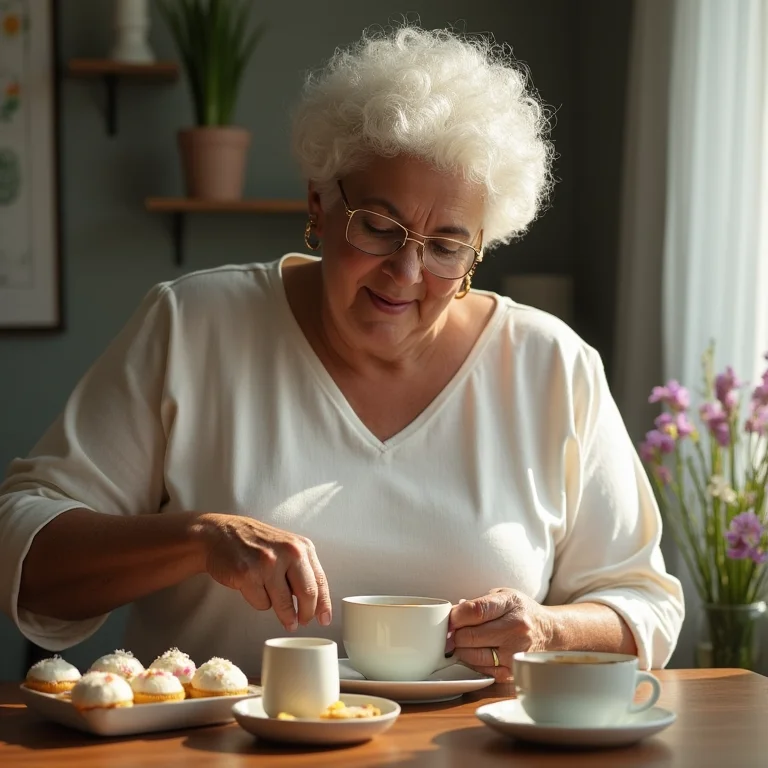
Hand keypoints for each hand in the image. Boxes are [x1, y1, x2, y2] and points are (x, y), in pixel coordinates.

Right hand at [194, 513, 331, 631]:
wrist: (220, 534)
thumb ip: (302, 569)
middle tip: (301, 622)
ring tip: (281, 614)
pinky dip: (259, 601)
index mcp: (301, 546)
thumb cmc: (255, 543)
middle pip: (307, 594)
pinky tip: (252, 587)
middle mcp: (289, 552)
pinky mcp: (248, 575)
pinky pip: (262, 604)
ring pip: (285, 604)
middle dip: (306, 614)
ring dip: (284, 615)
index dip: (323, 604)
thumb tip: (316, 603)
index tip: (324, 619)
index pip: (320, 581)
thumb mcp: (286, 548)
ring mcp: (268, 563)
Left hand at [447, 588, 553, 680]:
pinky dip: (474, 662)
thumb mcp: (501, 595)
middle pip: (470, 636)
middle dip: (456, 635)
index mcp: (510, 604)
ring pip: (473, 656)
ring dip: (462, 650)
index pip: (475, 611)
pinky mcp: (514, 670)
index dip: (455, 617)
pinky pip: (483, 670)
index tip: (449, 619)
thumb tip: (451, 616)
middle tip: (454, 632)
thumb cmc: (520, 610)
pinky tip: (477, 652)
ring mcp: (516, 652)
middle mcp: (515, 629)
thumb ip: (476, 604)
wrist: (549, 631)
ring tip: (466, 642)